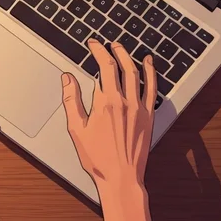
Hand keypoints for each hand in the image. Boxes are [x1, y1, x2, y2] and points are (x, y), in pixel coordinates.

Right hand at [60, 39, 156, 195]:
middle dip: (114, 50)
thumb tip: (67, 78)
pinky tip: (149, 64)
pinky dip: (152, 74)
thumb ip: (71, 100)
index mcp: (105, 102)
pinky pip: (153, 89)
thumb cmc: (97, 157)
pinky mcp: (149, 116)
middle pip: (121, 66)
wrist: (121, 176)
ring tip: (123, 49)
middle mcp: (125, 101)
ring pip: (138, 74)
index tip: (93, 44)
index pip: (103, 67)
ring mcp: (139, 108)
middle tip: (107, 43)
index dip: (98, 51)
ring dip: (130, 58)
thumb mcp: (76, 128)